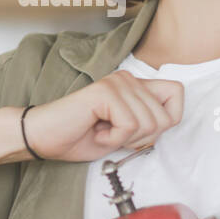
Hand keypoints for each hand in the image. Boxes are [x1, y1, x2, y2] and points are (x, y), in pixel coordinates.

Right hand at [23, 70, 182, 163]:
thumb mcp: (124, 133)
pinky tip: (95, 132)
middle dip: (142, 138)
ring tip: (102, 132)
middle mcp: (127, 78)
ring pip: (149, 124)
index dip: (167, 120)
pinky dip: (113, 139)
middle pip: (165, 117)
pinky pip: (129, 125)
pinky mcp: (105, 92)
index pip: (177, 93)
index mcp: (134, 85)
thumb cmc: (79, 137)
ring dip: (125, 139)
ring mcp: (116, 82)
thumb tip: (169, 120)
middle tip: (113, 135)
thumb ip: (147, 123)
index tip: (138, 132)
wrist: (42, 138)